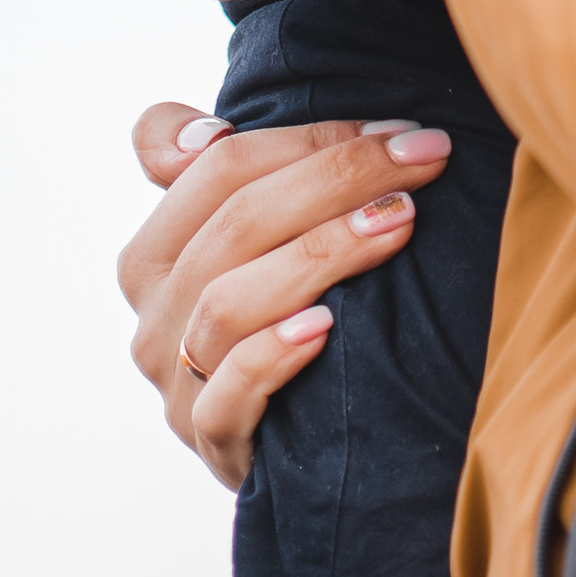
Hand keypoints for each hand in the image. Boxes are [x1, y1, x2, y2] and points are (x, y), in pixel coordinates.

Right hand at [119, 101, 456, 489]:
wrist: (294, 445)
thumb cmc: (278, 313)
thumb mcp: (244, 237)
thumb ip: (213, 170)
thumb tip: (209, 134)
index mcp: (155, 252)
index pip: (219, 168)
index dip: (309, 139)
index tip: (400, 131)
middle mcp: (154, 315)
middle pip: (236, 223)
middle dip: (338, 179)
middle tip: (422, 160)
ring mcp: (177, 384)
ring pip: (229, 302)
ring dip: (320, 254)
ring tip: (397, 224)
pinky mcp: (211, 445)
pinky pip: (226, 398)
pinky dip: (273, 356)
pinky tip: (326, 329)